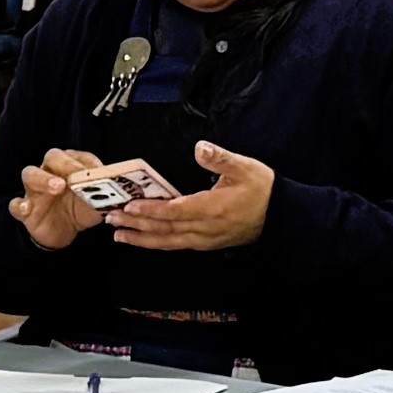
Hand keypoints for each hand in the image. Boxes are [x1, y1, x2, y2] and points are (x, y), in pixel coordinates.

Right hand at [8, 149, 107, 252]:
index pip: (77, 156)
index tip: (100, 170)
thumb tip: (128, 194)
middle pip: (52, 157)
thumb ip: (108, 197)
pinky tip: (26, 208)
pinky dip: (19, 205)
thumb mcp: (96, 204)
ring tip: (57, 187)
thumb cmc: (79, 209)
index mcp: (69, 167)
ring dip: (43, 178)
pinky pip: (15, 204)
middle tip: (78, 175)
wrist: (62, 232)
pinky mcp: (25, 208)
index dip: (88, 161)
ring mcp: (35, 189)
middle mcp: (51, 172)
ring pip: (30, 174)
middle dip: (65, 164)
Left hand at [109, 144, 276, 254]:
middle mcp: (205, 228)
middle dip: (137, 224)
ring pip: (169, 241)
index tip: (131, 206)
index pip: (176, 211)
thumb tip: (200, 147)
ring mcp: (205, 238)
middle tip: (112, 219)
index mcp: (212, 208)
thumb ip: (219, 158)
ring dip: (143, 238)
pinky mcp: (206, 242)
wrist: (280, 216)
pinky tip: (144, 239)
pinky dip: (157, 242)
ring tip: (120, 234)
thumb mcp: (244, 167)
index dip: (152, 210)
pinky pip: (177, 245)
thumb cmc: (262, 190)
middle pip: (165, 229)